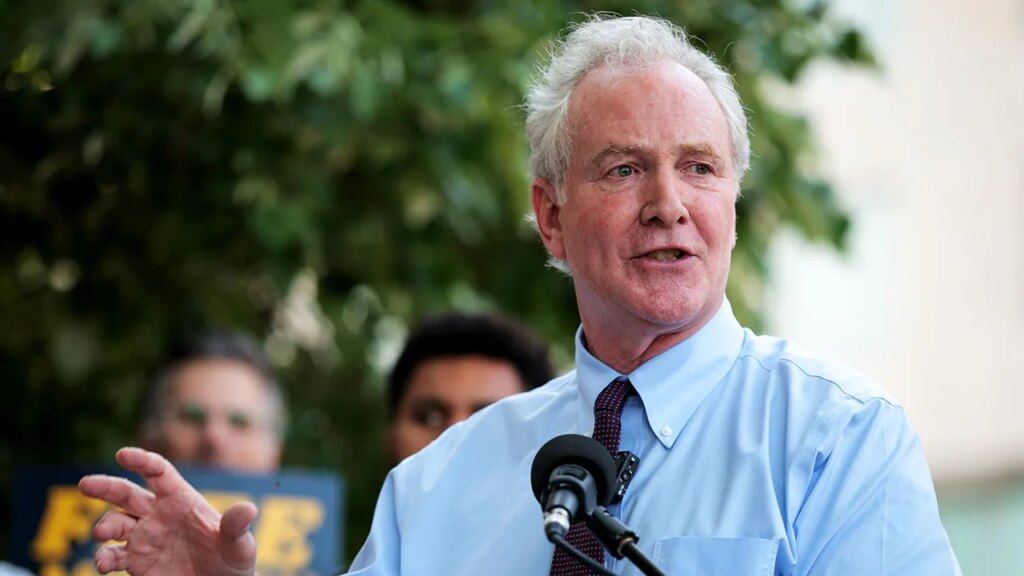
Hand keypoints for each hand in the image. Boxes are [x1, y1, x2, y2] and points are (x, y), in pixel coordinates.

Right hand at [79, 447, 257, 575]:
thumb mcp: (240, 546)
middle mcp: (159, 514)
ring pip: (114, 523)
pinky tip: (103, 564)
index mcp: (182, 499)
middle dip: (105, 486)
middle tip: (86, 484)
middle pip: (126, 493)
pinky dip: (104, 558)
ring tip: (102, 534)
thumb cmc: (234, 563)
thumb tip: (248, 509)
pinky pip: (113, 556)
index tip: (122, 454)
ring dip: (104, 525)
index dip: (141, 460)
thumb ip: (237, 528)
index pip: (158, 472)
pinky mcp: (136, 562)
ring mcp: (145, 537)